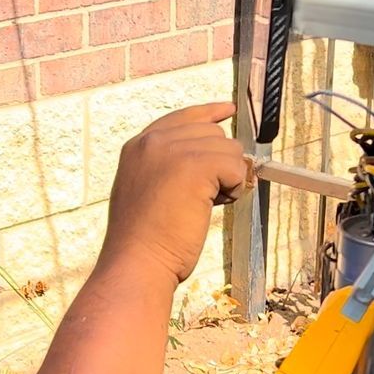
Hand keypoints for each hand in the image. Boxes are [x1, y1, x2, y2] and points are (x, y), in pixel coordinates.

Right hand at [102, 103, 249, 285]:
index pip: (182, 118)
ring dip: (228, 177)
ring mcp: (173, 150)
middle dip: (220, 162)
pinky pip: (235, 166)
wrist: (138, 261)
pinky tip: (214, 205)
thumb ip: (169, 168)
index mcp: (139, 146)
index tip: (227, 111)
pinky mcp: (195, 165)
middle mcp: (153, 141)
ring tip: (206, 204)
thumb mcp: (147, 191)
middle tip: (209, 195)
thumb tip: (213, 161)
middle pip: (211, 133)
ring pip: (228, 148)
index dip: (209, 113)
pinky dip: (234, 188)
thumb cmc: (144, 241)